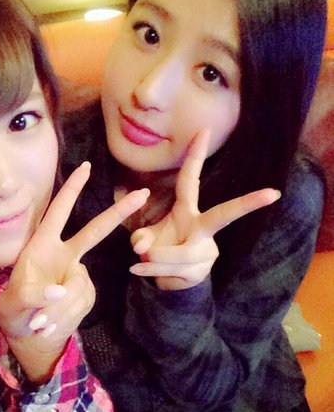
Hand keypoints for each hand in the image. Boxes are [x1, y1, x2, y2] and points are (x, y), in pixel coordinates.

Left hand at [0, 162, 148, 380]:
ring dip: (57, 308)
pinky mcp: (86, 293)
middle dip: (119, 213)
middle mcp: (64, 255)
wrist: (29, 334)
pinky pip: (82, 301)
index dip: (71, 190)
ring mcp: (77, 274)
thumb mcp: (14, 304)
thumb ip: (33, 295)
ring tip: (38, 321)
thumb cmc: (15, 311)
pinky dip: (65, 316)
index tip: (85, 166)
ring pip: (78, 285)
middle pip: (95, 230)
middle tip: (143, 194)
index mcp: (42, 246)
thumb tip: (61, 290)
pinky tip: (50, 322)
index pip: (58, 212)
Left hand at [129, 130, 280, 289]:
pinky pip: (174, 270)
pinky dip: (151, 270)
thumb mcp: (145, 239)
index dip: (195, 155)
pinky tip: (139, 270)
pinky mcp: (201, 271)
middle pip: (224, 214)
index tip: (203, 129)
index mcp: (188, 211)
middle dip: (247, 204)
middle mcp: (202, 228)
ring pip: (181, 253)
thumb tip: (140, 246)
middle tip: (272, 193)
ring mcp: (206, 250)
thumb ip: (140, 238)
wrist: (169, 282)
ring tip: (138, 262)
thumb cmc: (159, 250)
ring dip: (154, 258)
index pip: (190, 180)